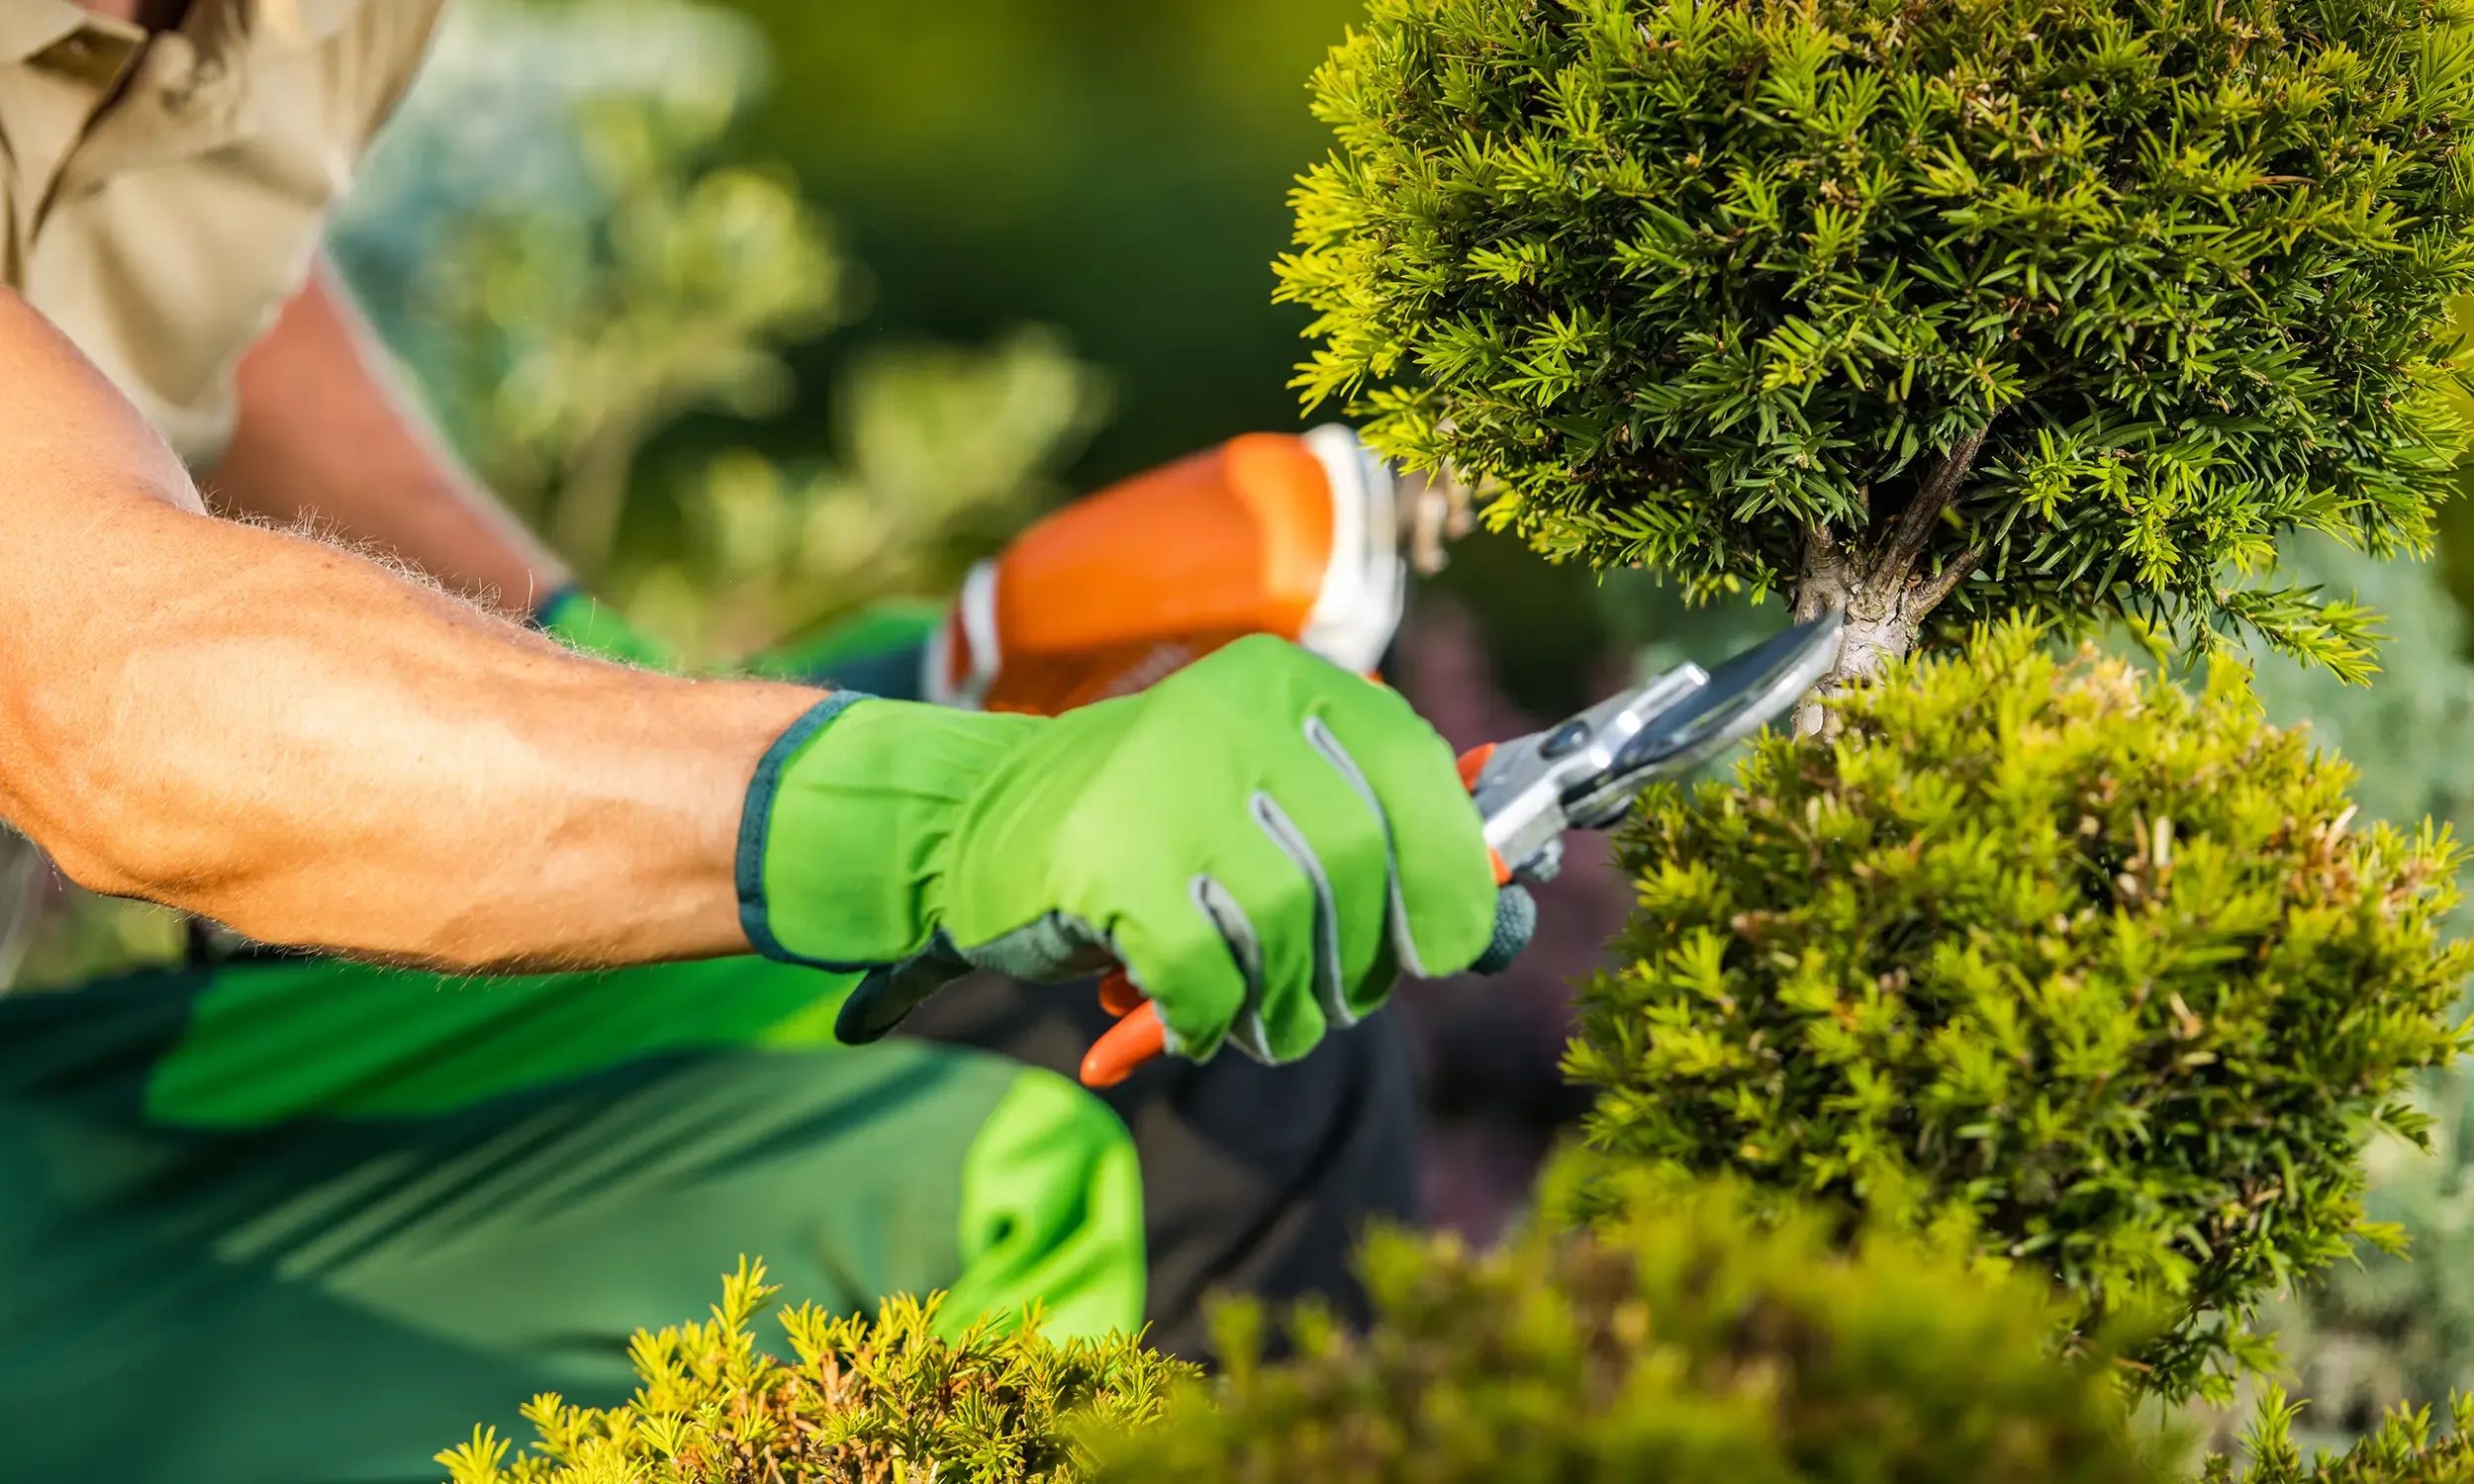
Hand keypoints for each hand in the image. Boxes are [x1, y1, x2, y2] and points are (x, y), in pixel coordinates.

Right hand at [739, 635, 1503, 1061]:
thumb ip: (1372, 834)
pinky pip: (1208, 980)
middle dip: (1364, 960)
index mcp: (1288, 682)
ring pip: (1291, 930)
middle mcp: (1232, 711)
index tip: (1454, 947)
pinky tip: (1185, 1021)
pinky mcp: (1109, 861)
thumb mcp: (1265, 797)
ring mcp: (1166, 779)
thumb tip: (1504, 900)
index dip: (1455, 872)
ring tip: (1264, 1020)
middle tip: (1338, 1005)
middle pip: (1360, 863)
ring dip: (1287, 1006)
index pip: (1417, 774)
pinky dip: (1206, 1021)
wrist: (968, 823)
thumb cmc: (1147, 825)